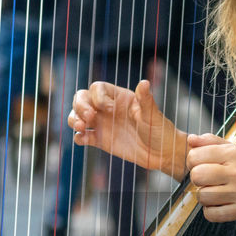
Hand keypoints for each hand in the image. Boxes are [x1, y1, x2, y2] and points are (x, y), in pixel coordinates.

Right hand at [68, 78, 187, 178]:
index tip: (110, 109)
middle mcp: (107, 109)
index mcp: (119, 98)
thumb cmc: (160, 130)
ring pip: (78, 116)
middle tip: (89, 118)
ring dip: (74, 119)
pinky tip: (82, 140)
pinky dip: (78, 137)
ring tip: (81, 128)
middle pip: (82, 99)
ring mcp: (102, 124)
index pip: (97, 88)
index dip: (98, 97)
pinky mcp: (100, 140)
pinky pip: (83, 136)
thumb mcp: (153, 115)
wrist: (162, 153)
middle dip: (80, 106)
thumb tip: (144, 82)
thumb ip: (146, 100)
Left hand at [186, 134, 235, 221]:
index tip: (201, 165)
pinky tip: (220, 205)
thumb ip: (211, 142)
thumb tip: (191, 139)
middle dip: (197, 179)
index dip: (193, 162)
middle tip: (207, 181)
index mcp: (234, 153)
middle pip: (197, 175)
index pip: (196, 155)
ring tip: (216, 193)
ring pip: (202, 196)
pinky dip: (211, 211)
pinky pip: (211, 214)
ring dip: (205, 197)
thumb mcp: (235, 151)